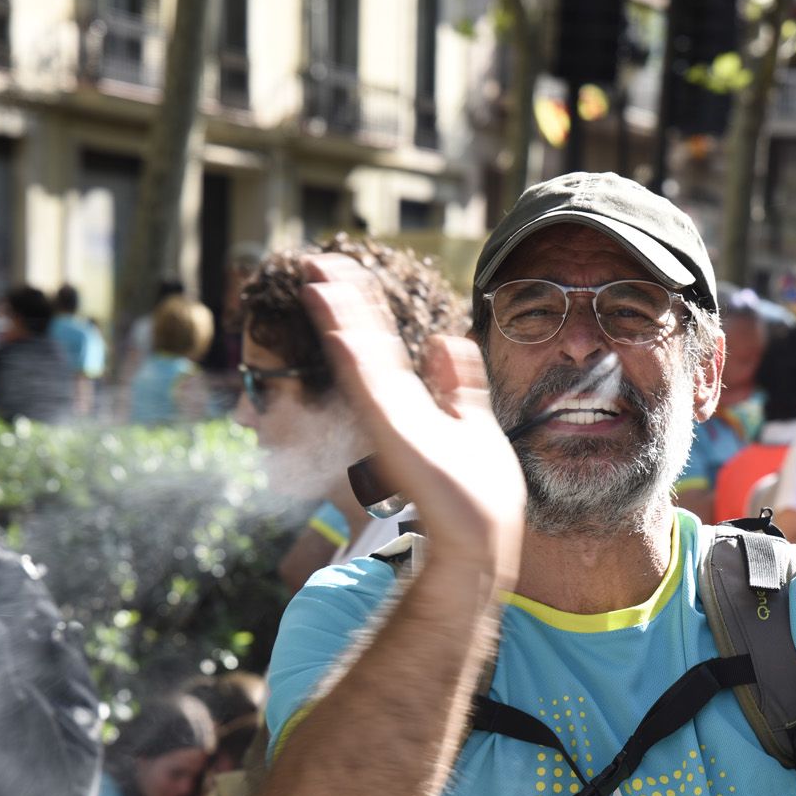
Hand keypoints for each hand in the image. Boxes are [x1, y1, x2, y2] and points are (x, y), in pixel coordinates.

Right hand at [300, 256, 524, 588]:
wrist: (479, 534)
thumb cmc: (476, 489)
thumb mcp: (472, 419)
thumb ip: (456, 380)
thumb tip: (445, 335)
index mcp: (408, 402)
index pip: (378, 342)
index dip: (361, 306)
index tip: (341, 272)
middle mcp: (392, 407)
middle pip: (362, 341)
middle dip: (343, 300)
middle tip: (317, 261)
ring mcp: (389, 417)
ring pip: (359, 353)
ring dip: (339, 313)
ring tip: (316, 275)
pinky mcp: (392, 430)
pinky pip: (367, 379)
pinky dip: (350, 346)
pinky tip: (335, 319)